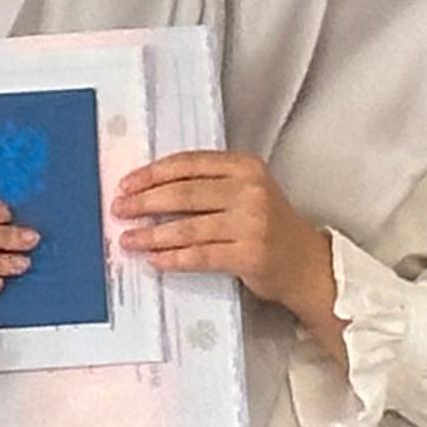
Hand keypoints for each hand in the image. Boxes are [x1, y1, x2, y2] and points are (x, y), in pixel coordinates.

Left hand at [116, 149, 337, 335]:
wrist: (307, 263)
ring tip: (128, 239)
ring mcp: (251, 223)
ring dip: (152, 234)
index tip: (127, 183)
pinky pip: (200, 255)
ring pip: (188, 227)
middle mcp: (249, 190)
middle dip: (145, 202)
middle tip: (120, 209)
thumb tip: (150, 190)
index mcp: (245, 166)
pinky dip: (173, 258)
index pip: (189, 164)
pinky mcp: (249, 254)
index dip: (153, 174)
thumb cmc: (270, 226)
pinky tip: (155, 259)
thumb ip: (209, 184)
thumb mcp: (247, 191)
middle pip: (184, 193)